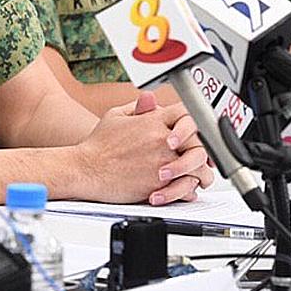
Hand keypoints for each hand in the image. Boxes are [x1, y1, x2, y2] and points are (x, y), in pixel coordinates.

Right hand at [72, 89, 211, 206]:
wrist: (86, 169)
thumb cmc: (98, 145)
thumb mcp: (115, 116)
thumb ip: (138, 108)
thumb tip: (150, 100)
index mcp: (152, 121)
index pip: (186, 113)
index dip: (193, 122)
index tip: (194, 133)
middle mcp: (161, 140)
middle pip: (199, 142)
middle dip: (204, 151)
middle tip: (204, 158)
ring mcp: (162, 162)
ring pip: (198, 167)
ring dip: (201, 174)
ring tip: (199, 178)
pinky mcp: (159, 184)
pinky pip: (186, 188)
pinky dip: (190, 190)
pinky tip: (186, 190)